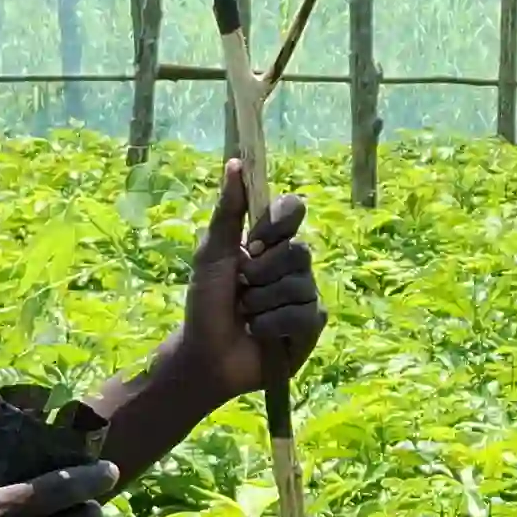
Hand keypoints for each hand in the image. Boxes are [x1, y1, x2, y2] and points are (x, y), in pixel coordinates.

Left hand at [168, 160, 324, 402]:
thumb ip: (228, 211)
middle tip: (241, 288)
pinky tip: (259, 332)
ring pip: (301, 285)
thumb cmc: (206, 302)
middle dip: (262, 273)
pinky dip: (274, 324)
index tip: (255, 241)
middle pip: (299, 250)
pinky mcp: (311, 326)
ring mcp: (305, 294)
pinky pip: (304, 314)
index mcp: (271, 242)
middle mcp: (292, 264)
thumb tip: (235, 163)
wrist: (207, 354)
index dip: (278, 224)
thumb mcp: (213, 253)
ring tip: (247, 314)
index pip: (293, 210)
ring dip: (263, 303)